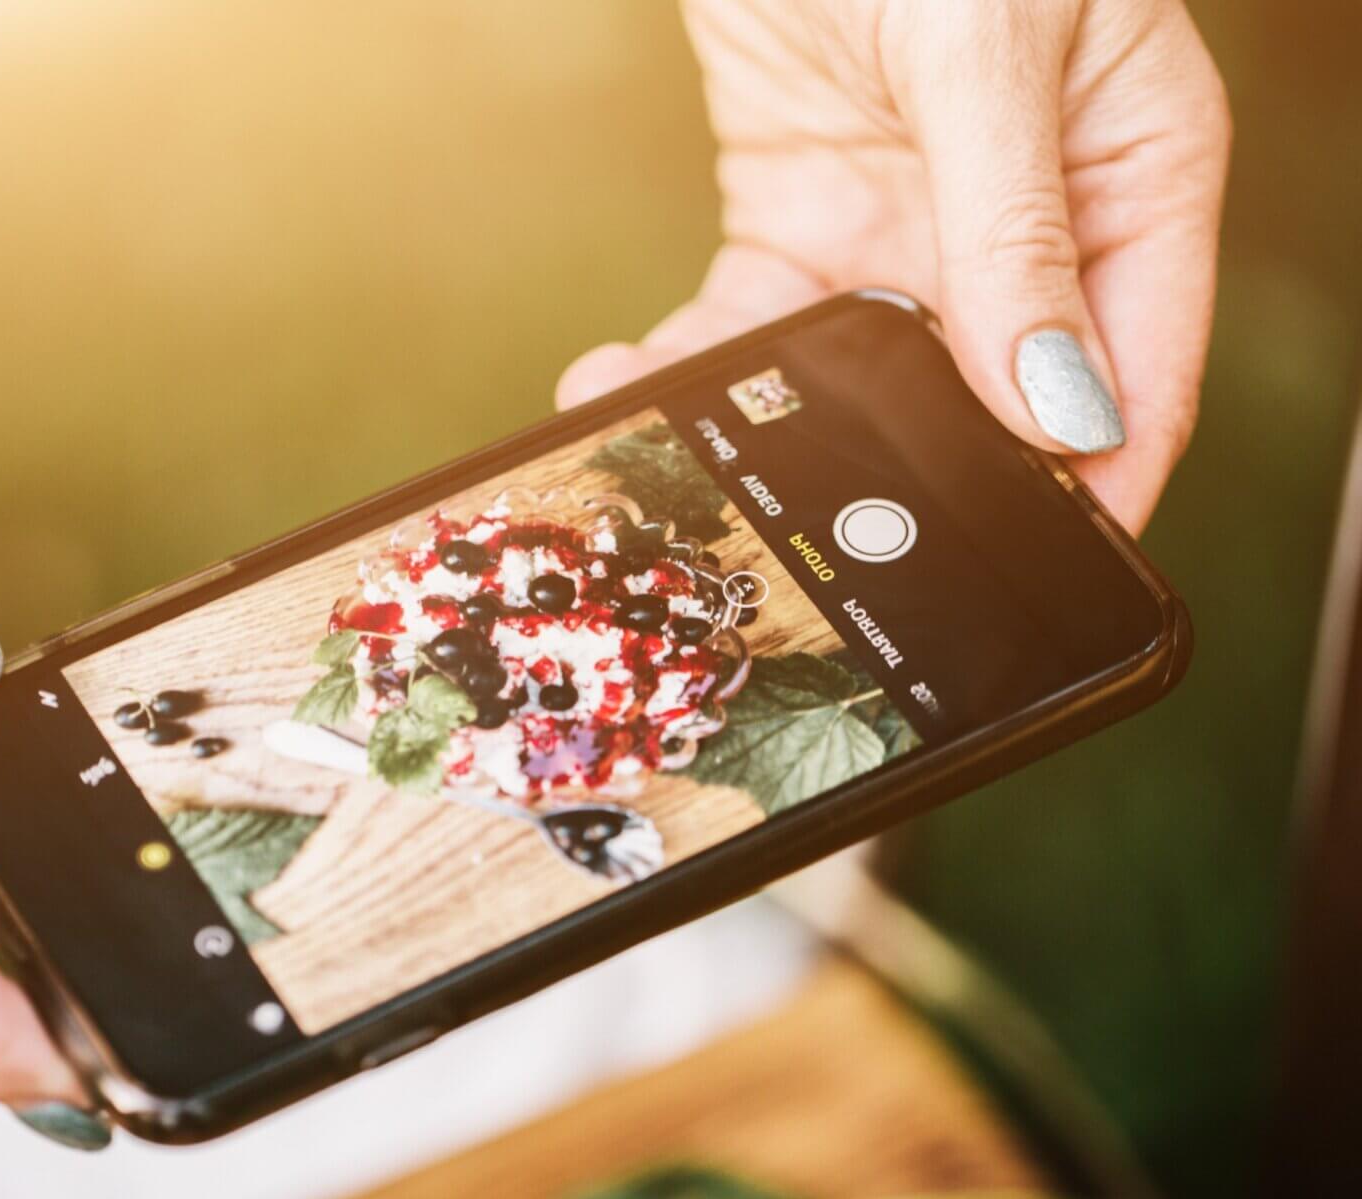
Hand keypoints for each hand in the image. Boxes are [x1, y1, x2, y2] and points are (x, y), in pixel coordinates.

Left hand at [558, 0, 1230, 533]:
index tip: (1039, 575)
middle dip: (917, 483)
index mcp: (1135, 179)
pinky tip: (632, 384)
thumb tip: (1053, 409)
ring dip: (783, 436)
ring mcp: (910, 227)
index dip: (1096, 489)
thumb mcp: (991, 49)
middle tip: (832, 553)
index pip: (1138, 375)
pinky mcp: (804, 216)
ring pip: (859, 379)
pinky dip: (699, 360)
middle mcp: (1027, 223)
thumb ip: (1016, 229)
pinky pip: (758, 319)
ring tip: (699, 476)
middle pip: (992, 401)